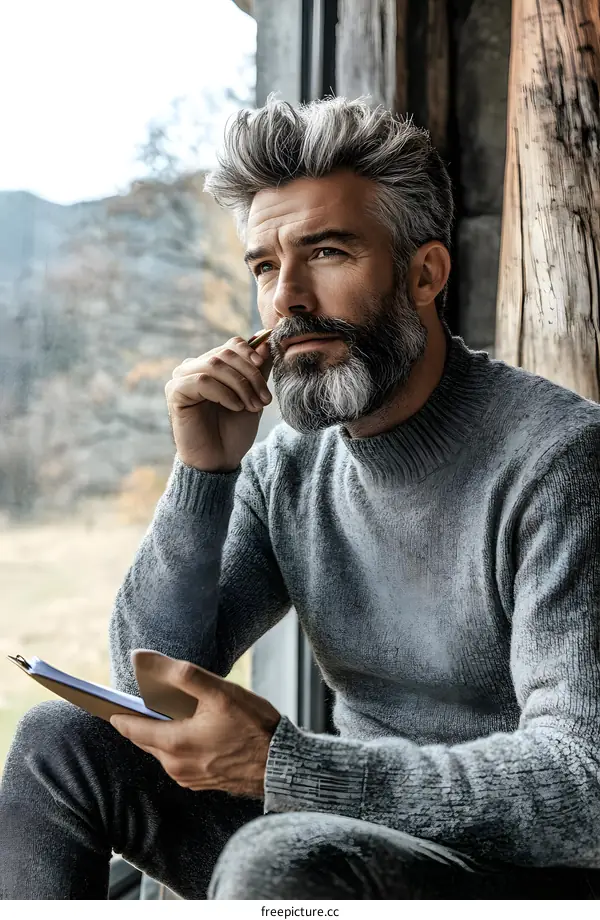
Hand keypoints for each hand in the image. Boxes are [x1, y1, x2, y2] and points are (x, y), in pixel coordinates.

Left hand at [110, 657, 280, 797]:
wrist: (282, 764)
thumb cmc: (254, 726)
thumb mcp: (220, 692)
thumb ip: (180, 674)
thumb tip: (143, 659)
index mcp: (175, 744)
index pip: (131, 729)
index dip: (117, 713)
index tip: (103, 702)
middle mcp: (176, 766)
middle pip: (145, 739)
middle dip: (139, 720)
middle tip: (136, 701)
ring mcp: (188, 778)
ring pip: (161, 750)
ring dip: (160, 732)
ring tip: (169, 710)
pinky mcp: (201, 782)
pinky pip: (177, 760)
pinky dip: (176, 744)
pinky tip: (190, 729)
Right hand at [165, 336, 272, 471]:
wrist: (220, 460)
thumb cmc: (234, 430)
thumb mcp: (253, 395)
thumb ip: (257, 369)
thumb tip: (265, 339)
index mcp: (212, 365)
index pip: (233, 345)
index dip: (251, 353)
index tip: (263, 368)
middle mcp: (194, 367)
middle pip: (226, 354)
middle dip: (250, 375)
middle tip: (263, 400)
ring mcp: (182, 378)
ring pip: (215, 365)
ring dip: (239, 386)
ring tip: (251, 406)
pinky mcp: (175, 392)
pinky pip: (202, 381)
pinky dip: (223, 393)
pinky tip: (235, 408)